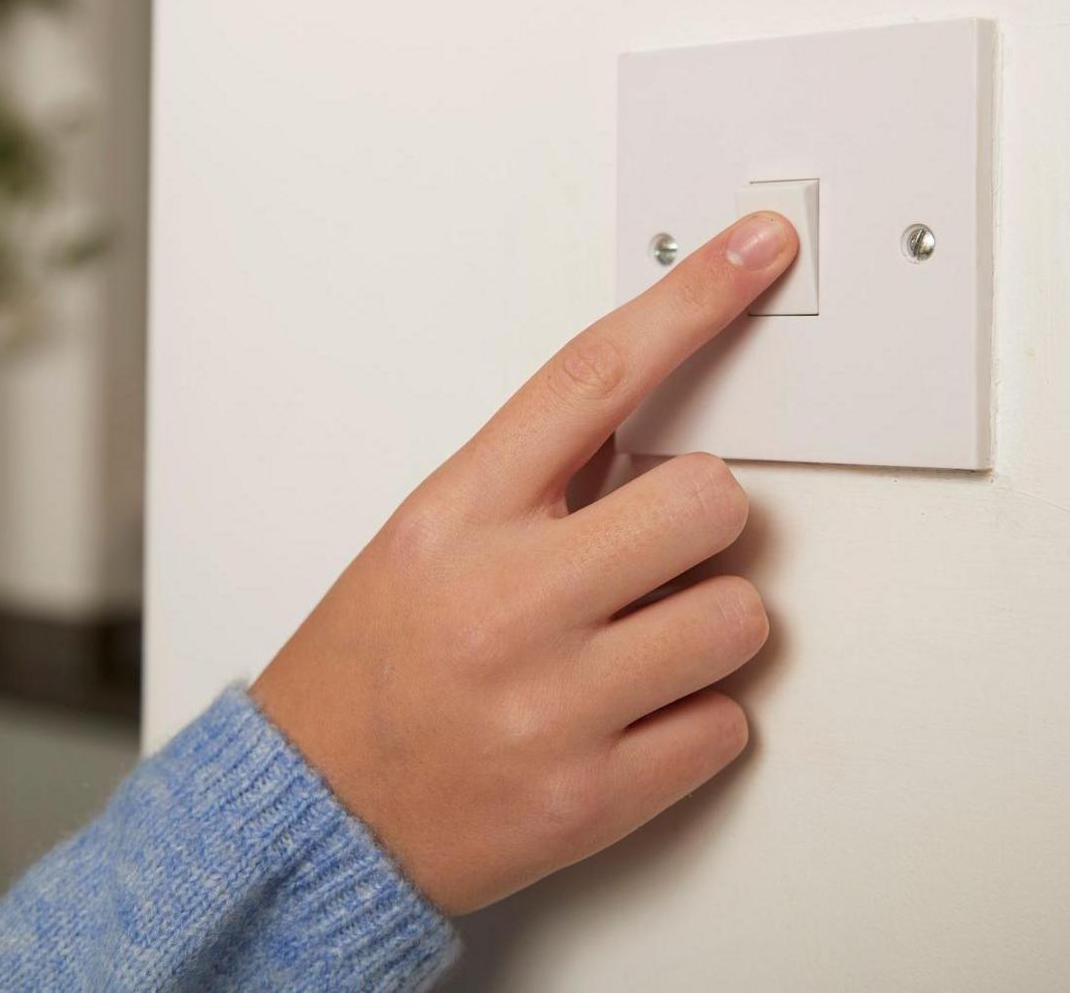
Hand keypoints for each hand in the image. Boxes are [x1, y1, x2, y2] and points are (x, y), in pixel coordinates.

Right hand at [251, 211, 798, 914]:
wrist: (311, 819)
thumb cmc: (367, 671)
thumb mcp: (424, 539)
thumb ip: (534, 480)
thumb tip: (657, 420)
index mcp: (457, 517)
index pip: (592, 375)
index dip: (692, 301)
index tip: (758, 250)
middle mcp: (506, 602)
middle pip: (709, 498)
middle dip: (708, 519)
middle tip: (660, 549)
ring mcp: (553, 704)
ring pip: (741, 618)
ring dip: (709, 626)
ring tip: (637, 646)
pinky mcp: (593, 797)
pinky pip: (727, 726)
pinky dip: (698, 720)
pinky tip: (630, 716)